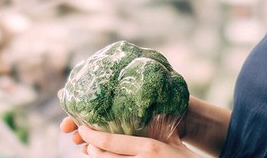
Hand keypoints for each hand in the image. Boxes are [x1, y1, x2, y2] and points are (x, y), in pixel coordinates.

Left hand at [61, 117, 201, 157]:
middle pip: (104, 156)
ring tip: (94, 152)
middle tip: (87, 142)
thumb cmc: (185, 157)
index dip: (91, 136)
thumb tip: (144, 112)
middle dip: (92, 149)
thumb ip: (156, 129)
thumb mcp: (171, 140)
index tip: (81, 129)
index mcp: (149, 147)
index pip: (110, 142)